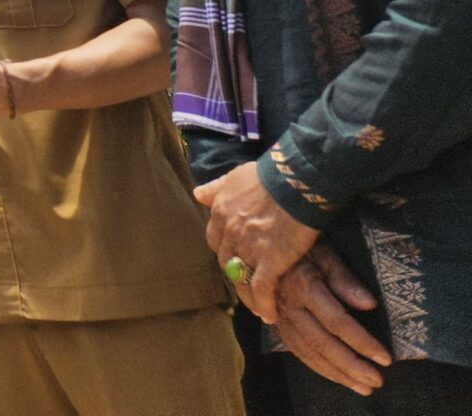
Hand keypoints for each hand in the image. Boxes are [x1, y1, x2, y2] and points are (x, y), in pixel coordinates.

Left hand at [195, 159, 320, 320]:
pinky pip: (261, 289)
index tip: (235, 258)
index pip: (215, 239)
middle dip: (235, 274)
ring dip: (247, 296)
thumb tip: (198, 194)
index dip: (226, 250)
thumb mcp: (236, 176)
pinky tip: (269, 316)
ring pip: (240, 279)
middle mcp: (229, 232)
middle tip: (245, 286)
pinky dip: (264, 304)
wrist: (293, 183)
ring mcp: (248, 248)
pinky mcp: (269, 262)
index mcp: (221, 212)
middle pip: (227, 261)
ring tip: (257, 308)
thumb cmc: (269, 175)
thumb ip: (217, 188)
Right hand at [263, 246, 389, 396]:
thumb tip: (370, 304)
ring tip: (364, 387)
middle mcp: (288, 305)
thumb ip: (344, 279)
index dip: (362, 342)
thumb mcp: (323, 251)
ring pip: (308, 351)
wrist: (257, 239)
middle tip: (377, 381)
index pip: (337, 322)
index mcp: (303, 286)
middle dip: (351, 365)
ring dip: (337, 373)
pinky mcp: (276, 321)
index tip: (385, 358)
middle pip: (322, 343)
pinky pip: (296, 349)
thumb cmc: (298, 242)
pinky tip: (336, 376)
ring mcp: (280, 315)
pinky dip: (317, 367)